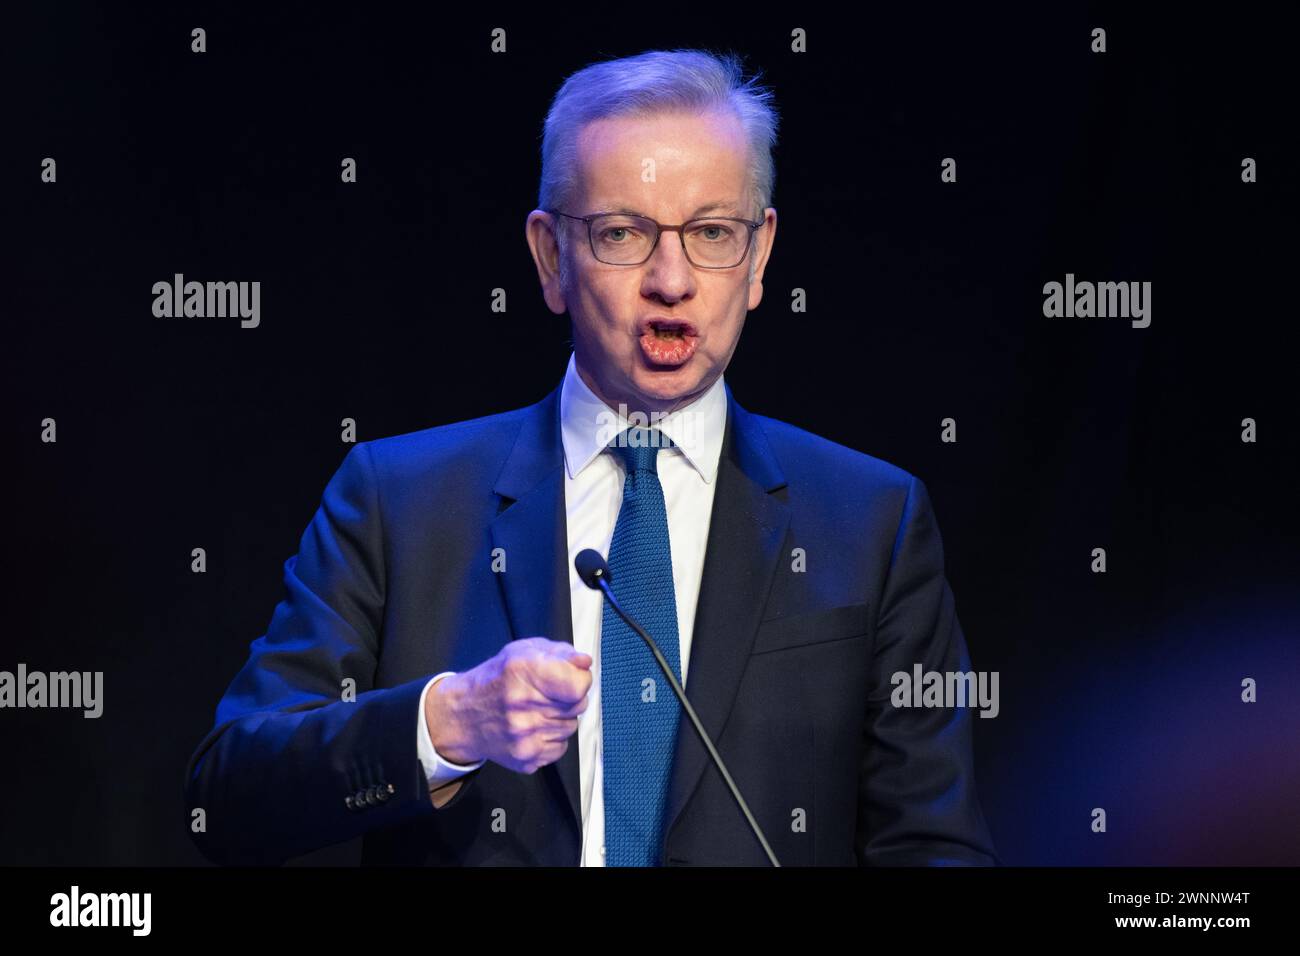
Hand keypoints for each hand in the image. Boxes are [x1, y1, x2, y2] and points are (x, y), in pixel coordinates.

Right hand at [425, 638, 592, 773]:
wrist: (463, 716)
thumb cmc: (496, 679)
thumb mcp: (524, 651)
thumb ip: (561, 653)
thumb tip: (585, 663)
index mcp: (524, 672)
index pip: (579, 685)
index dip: (580, 679)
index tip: (571, 676)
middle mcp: (523, 705)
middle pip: (578, 706)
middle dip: (569, 697)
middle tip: (548, 693)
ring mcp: (524, 735)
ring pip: (570, 727)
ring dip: (560, 718)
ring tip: (537, 710)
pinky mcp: (526, 758)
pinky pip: (560, 748)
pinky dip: (552, 738)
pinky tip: (533, 727)